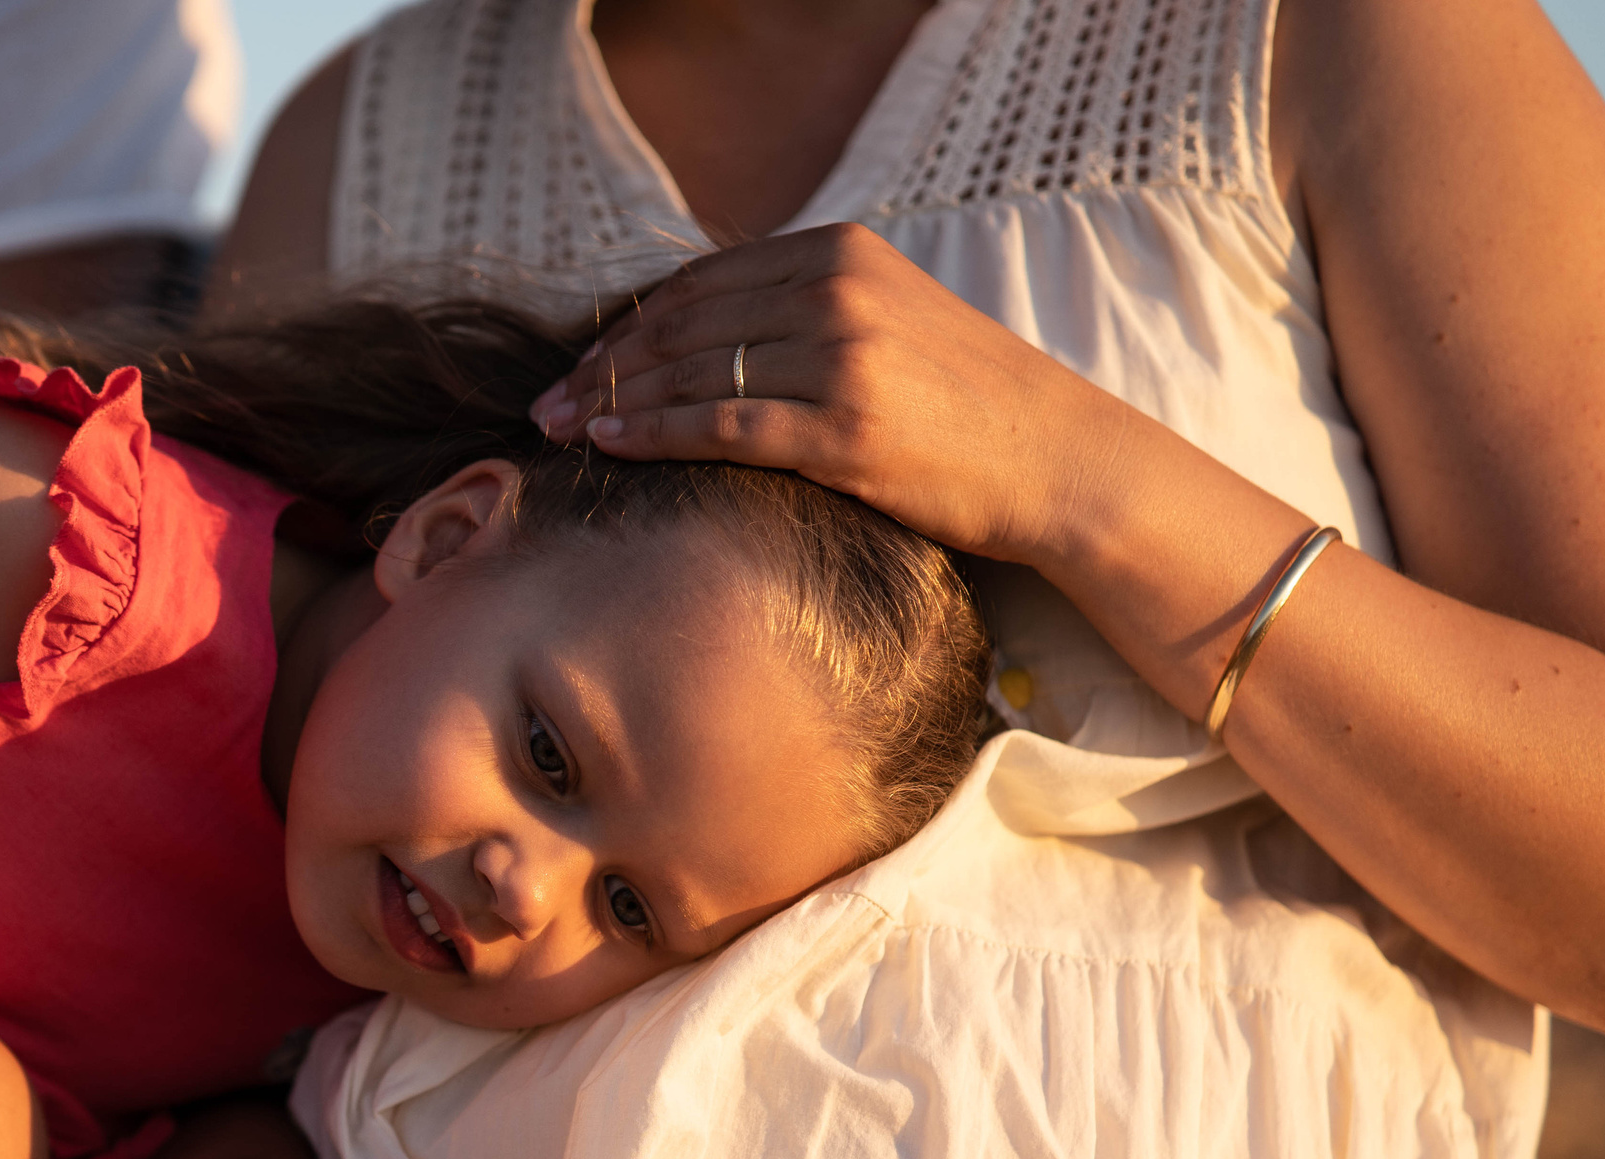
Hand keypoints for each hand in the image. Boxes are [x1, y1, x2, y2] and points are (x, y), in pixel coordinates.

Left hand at [530, 223, 1139, 570]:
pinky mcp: (845, 428)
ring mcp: (843, 356)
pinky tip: (610, 444)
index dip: (629, 325)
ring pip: (692, 373)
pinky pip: (721, 426)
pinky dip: (654, 433)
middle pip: (683, 323)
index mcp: (840, 252)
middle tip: (547, 402)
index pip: (701, 284)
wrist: (1057, 460)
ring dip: (614, 402)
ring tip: (561, 430)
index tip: (580, 363)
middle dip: (605, 365)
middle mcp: (837, 290)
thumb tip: (703, 339)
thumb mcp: (886, 322)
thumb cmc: (964, 407)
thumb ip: (803, 313)